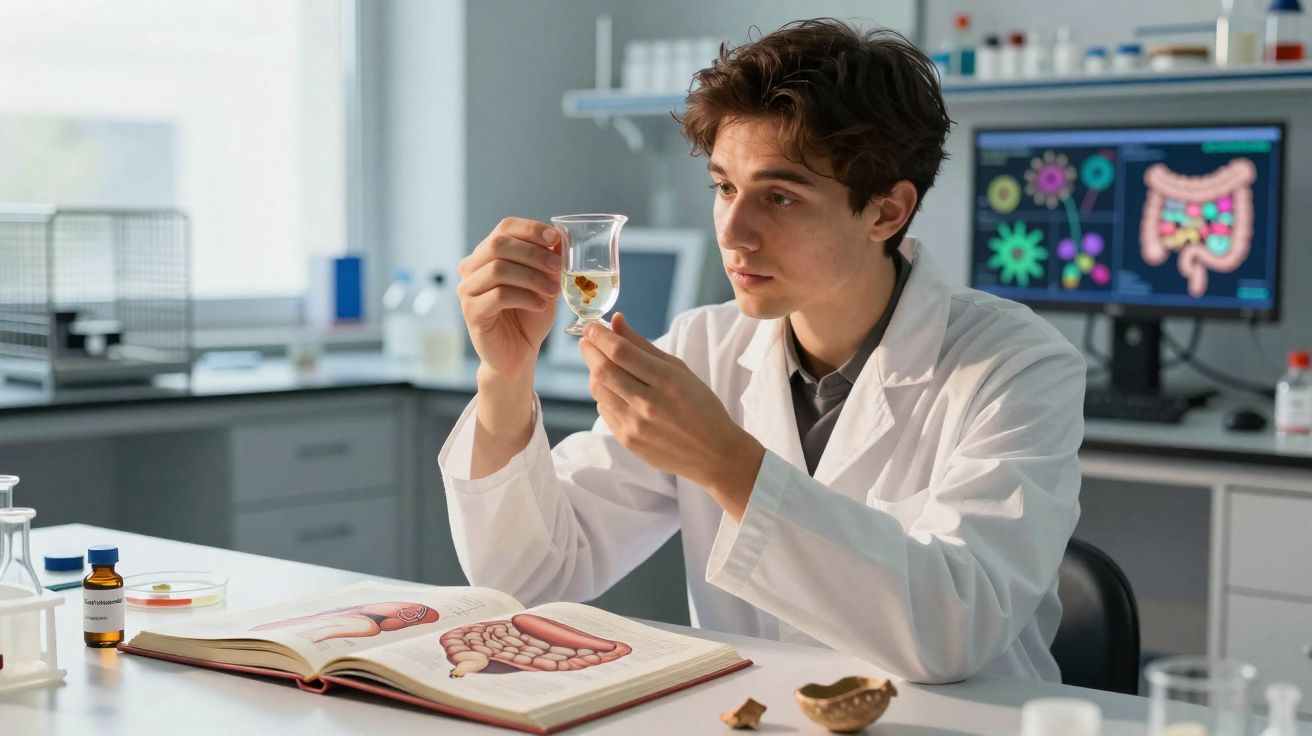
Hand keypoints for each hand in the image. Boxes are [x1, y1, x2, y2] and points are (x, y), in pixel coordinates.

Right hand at [457, 217, 561, 379]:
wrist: (518, 352)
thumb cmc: (529, 315)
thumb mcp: (545, 282)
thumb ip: (549, 260)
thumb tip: (559, 238)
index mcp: (488, 253)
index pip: (505, 227)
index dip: (530, 229)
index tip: (555, 238)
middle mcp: (472, 267)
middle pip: (499, 244)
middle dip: (533, 253)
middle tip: (558, 267)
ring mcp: (467, 289)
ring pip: (498, 269)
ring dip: (532, 278)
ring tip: (552, 291)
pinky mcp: (471, 311)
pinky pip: (498, 296)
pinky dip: (525, 298)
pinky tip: (540, 305)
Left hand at [580, 313, 764, 520]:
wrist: (713, 454)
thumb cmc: (701, 407)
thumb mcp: (679, 370)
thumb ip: (643, 345)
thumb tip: (616, 321)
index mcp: (667, 381)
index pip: (621, 352)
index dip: (600, 336)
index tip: (591, 326)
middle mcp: (649, 404)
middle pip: (604, 370)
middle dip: (591, 350)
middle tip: (588, 339)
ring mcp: (636, 425)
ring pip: (599, 390)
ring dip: (594, 371)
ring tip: (600, 362)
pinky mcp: (628, 440)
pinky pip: (604, 411)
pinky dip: (604, 395)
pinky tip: (614, 388)